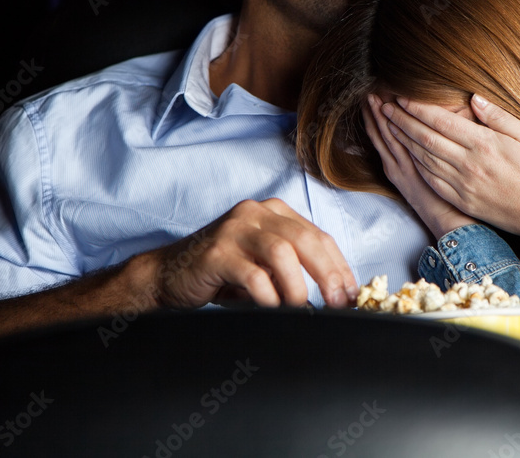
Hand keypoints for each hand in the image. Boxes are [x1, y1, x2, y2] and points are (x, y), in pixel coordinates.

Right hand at [145, 198, 357, 308]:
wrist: (168, 275)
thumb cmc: (222, 273)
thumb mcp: (264, 263)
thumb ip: (294, 266)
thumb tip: (335, 292)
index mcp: (273, 212)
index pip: (318, 235)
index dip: (339, 265)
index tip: (350, 293)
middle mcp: (255, 213)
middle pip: (305, 240)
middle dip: (328, 274)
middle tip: (337, 303)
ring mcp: (234, 230)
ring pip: (281, 252)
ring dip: (297, 285)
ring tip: (301, 307)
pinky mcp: (215, 253)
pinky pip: (252, 274)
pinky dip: (268, 295)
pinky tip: (272, 307)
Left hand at [381, 94, 519, 252]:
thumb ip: (499, 117)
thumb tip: (474, 99)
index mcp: (484, 144)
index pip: (441, 122)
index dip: (418, 109)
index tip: (402, 98)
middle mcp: (468, 165)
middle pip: (425, 139)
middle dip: (401, 122)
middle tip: (384, 108)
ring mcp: (463, 185)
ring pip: (424, 159)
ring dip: (403, 142)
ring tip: (389, 127)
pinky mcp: (462, 199)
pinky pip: (432, 180)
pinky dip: (417, 165)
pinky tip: (408, 156)